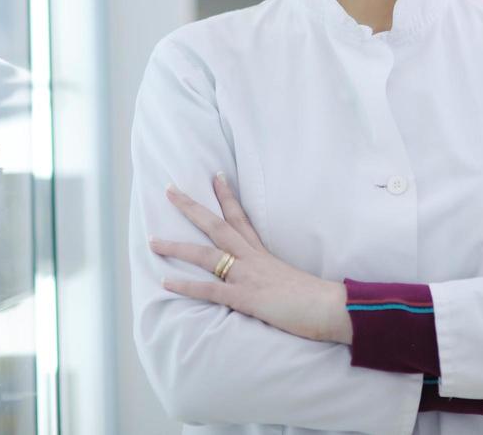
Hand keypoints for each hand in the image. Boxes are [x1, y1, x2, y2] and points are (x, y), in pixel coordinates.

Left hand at [151, 174, 351, 344]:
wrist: (331, 308)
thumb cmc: (319, 298)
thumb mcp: (293, 279)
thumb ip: (276, 276)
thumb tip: (271, 281)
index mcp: (264, 253)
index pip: (241, 217)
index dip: (226, 196)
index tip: (215, 175)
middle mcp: (252, 258)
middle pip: (216, 225)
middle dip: (191, 207)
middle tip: (169, 190)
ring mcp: (246, 275)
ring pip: (205, 254)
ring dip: (176, 247)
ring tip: (152, 241)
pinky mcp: (244, 296)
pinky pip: (208, 290)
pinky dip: (185, 286)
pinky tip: (165, 282)